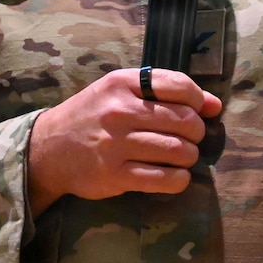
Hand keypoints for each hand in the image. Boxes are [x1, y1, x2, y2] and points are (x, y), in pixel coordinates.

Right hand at [27, 67, 222, 211]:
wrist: (47, 149)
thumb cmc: (92, 116)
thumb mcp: (120, 91)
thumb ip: (165, 91)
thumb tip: (215, 106)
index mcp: (123, 83)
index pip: (180, 86)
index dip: (200, 101)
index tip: (201, 111)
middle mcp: (120, 111)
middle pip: (185, 121)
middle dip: (196, 132)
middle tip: (189, 138)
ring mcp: (116, 145)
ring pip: (178, 150)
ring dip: (189, 156)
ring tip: (181, 156)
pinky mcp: (115, 175)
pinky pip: (164, 178)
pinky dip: (179, 179)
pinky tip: (175, 176)